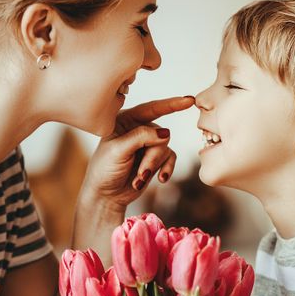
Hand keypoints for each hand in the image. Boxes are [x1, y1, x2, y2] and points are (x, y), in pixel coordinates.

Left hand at [80, 95, 194, 212]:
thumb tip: (166, 132)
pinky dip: (166, 169)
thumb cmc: (105, 169)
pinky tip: (160, 179)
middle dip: (152, 157)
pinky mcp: (156, 158)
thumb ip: (141, 137)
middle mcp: (139, 128)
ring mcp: (148, 144)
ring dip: (153, 166)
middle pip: (160, 135)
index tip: (189, 100)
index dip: (171, 104)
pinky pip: (170, 158)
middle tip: (141, 173)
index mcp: (125, 120)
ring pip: (165, 148)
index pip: (151, 108)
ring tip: (139, 179)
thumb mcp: (118, 150)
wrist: (106, 195)